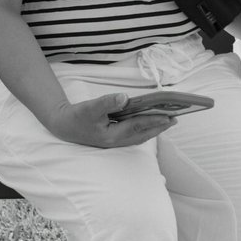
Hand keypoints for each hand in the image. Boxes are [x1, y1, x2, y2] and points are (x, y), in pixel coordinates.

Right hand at [44, 93, 177, 148]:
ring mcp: (116, 142)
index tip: (169, 116)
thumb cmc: (77, 117)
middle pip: (143, 134)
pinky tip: (151, 123)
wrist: (64, 126)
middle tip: (176, 118)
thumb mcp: (90, 107)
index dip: (154, 121)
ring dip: (155, 129)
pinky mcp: (115, 139)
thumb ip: (107, 102)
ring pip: (140, 136)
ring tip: (168, 120)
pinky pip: (135, 135)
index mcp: (112, 136)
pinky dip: (146, 129)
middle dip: (160, 127)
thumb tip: (124, 98)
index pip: (138, 127)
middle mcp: (116, 141)